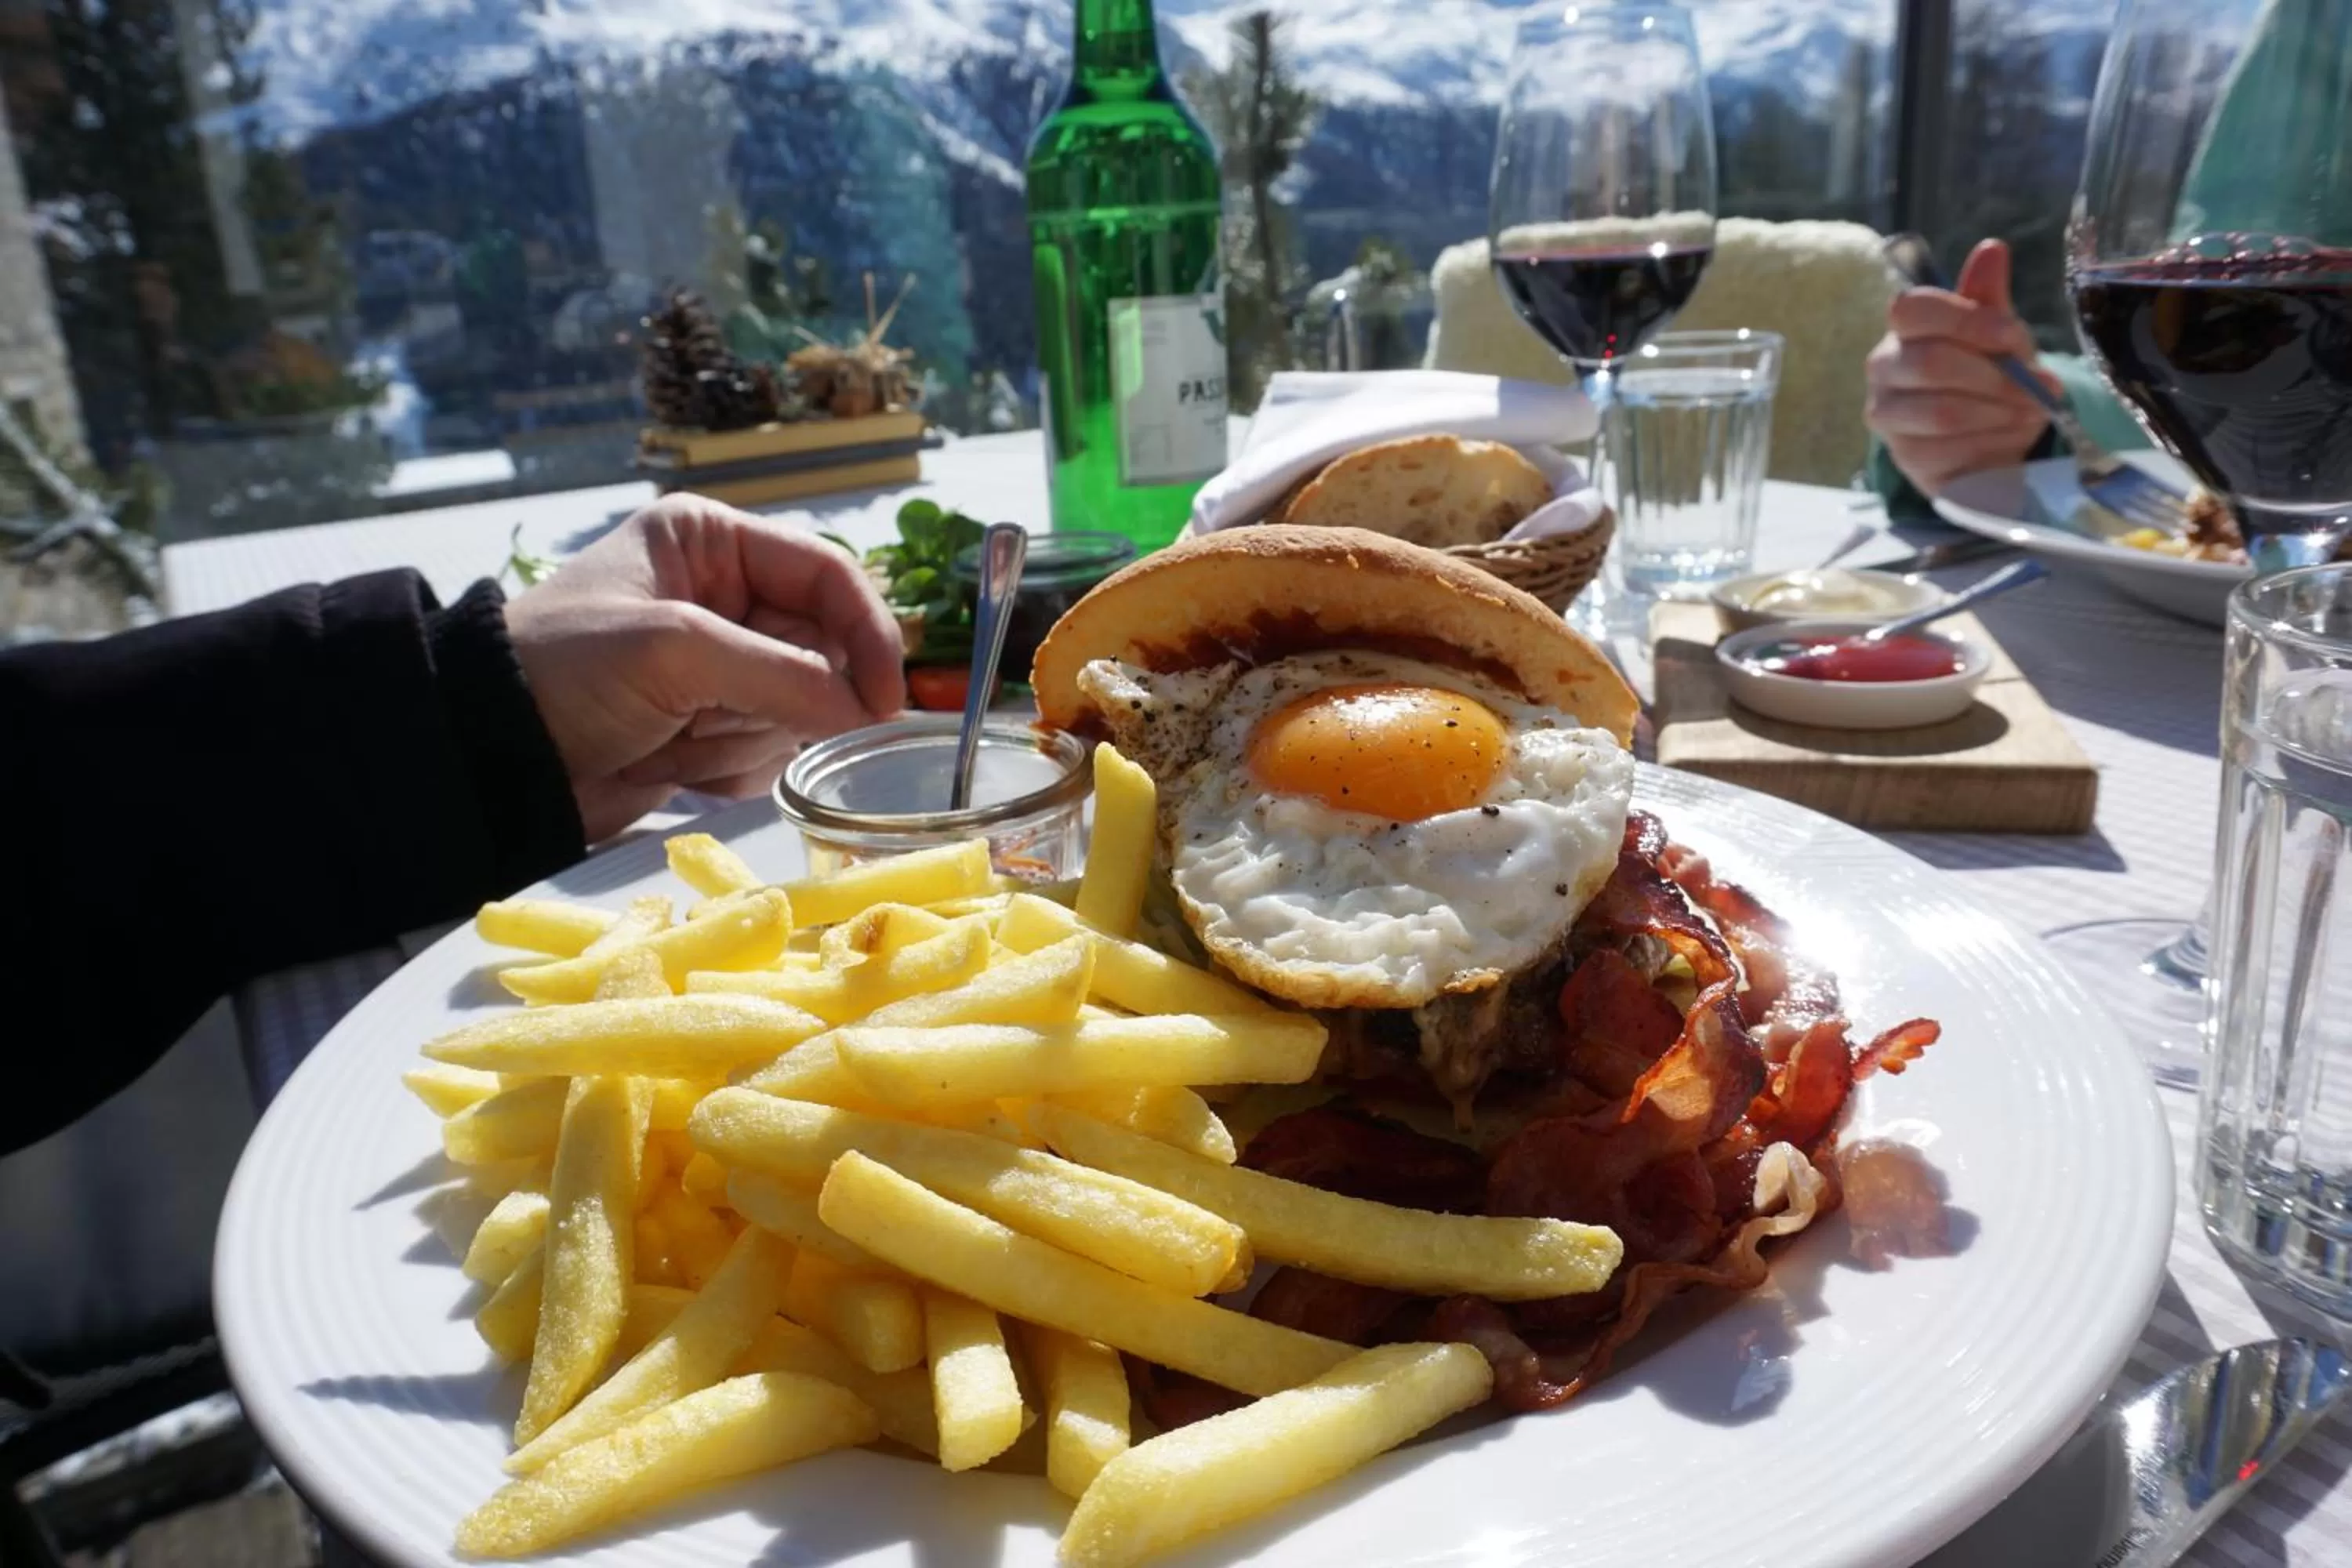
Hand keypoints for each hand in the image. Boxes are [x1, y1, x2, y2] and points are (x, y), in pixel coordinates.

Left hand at [504, 495, 905, 840]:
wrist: (486, 756)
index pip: (827, 574)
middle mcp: (723, 597)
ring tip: (673, 737)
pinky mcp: (708, 728)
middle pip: (821, 650)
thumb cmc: (563, 671)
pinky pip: (769, 753)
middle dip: (784, 696)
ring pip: (801, 709)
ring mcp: (718, 668)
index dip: (867, 632)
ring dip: (745, 736)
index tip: (884, 700)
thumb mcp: (673, 651)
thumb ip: (781, 673)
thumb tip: (867, 708)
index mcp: (710, 543)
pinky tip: (671, 763)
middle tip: (725, 719)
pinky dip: (730, 768)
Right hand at [1865, 239, 2061, 496]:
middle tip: (2035, 384)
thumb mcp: (1996, 335)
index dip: (1966, 320)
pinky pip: (1952, 451)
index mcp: (1903, 329)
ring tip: (2029, 410)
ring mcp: (1888, 417)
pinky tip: (2010, 436)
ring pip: (1944, 412)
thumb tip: (1992, 249)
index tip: (2011, 335)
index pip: (1912, 309)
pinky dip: (1993, 443)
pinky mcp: (1905, 459)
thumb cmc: (1987, 374)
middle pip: (1932, 363)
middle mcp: (1883, 370)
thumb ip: (1988, 299)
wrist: (1986, 435)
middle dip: (1994, 374)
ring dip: (1999, 411)